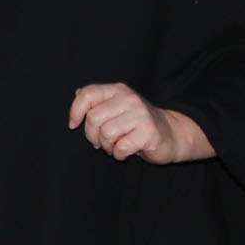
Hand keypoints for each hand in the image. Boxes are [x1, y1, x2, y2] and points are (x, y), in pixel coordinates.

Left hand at [68, 84, 208, 162]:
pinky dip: (119, 154)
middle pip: (93, 119)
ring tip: (116, 145)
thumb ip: (98, 100)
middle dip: (92, 136)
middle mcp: (129, 99)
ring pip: (106, 134)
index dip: (75, 111)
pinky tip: (126, 152)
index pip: (87, 94)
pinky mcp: (148, 132)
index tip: (74, 125)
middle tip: (103, 142)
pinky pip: (121, 147)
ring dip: (107, 146)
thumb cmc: (137, 123)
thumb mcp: (116, 107)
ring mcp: (140, 114)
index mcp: (118, 90)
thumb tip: (78, 93)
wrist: (171, 134)